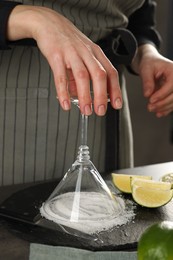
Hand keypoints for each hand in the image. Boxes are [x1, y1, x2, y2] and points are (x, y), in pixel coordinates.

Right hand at [7, 5, 121, 115]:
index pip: (111, 72)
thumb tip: (80, 96)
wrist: (49, 23)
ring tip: (86, 110)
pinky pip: (61, 76)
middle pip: (99, 75)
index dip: (115, 90)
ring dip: (85, 96)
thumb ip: (82, 77)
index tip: (117, 104)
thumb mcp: (81, 56)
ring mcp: (72, 53)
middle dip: (102, 96)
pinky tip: (65, 104)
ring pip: (82, 76)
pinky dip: (64, 92)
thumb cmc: (68, 41)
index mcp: (95, 53)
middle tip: (100, 111)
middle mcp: (86, 53)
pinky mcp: (56, 55)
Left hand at [132, 44, 172, 116]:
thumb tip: (147, 94)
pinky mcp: (172, 92)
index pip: (171, 84)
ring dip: (164, 107)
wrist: (151, 63)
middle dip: (162, 103)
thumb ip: (147, 81)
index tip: (151, 100)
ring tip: (152, 109)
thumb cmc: (150, 63)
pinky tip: (159, 113)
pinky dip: (166, 109)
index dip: (162, 94)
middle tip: (150, 107)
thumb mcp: (146, 69)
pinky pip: (172, 102)